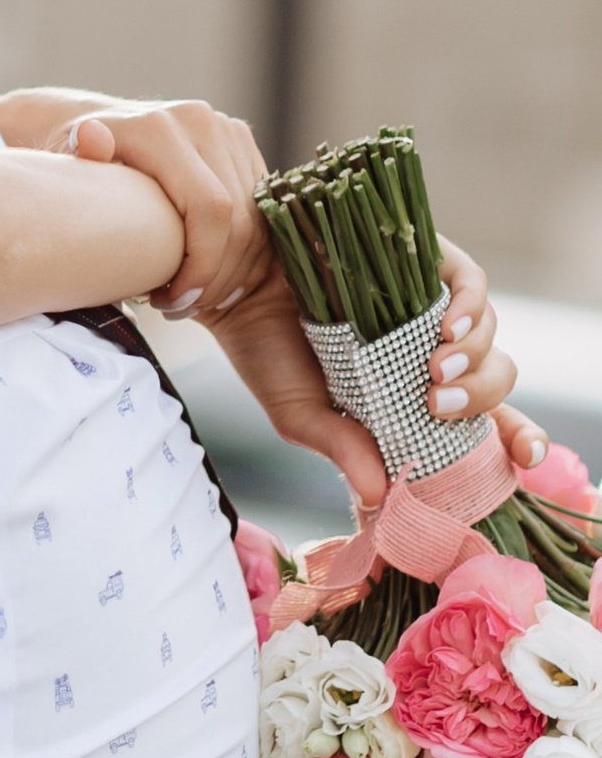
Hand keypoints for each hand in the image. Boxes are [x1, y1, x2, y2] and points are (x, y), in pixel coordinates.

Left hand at [47, 99, 268, 319]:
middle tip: (179, 305)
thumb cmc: (66, 157)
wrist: (83, 118)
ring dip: (231, 270)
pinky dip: (241, 251)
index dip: (203, 266)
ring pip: (255, 220)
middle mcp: (199, 121)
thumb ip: (79, 155)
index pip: (211, 209)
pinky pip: (259, 210)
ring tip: (189, 293)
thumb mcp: (62, 160)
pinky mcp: (240, 141)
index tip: (172, 300)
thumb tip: (91, 138)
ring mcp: (226, 128)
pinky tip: (208, 271)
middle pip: (238, 221)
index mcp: (160, 127)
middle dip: (216, 277)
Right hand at [201, 234, 518, 517]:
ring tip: (433, 369)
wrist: (232, 281)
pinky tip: (448, 326)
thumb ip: (343, 450)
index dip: (516, 436)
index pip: (484, 420)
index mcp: (411, 393)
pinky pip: (469, 280)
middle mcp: (428, 347)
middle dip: (482, 397)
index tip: (525, 456)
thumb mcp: (300, 415)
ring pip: (486, 330)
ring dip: (473, 356)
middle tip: (437, 405)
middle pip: (493, 376)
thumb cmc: (263, 349)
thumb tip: (377, 498)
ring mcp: (426, 301)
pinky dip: (470, 305)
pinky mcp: (419, 259)